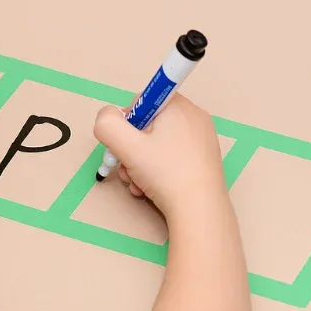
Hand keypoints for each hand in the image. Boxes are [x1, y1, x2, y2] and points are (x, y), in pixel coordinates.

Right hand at [92, 94, 227, 219]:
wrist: (199, 209)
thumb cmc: (166, 173)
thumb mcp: (126, 146)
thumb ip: (107, 124)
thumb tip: (105, 117)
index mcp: (177, 105)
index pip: (142, 101)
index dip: (127, 123)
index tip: (127, 143)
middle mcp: (193, 117)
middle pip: (149, 125)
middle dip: (132, 147)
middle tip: (128, 166)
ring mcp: (202, 138)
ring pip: (159, 143)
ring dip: (141, 162)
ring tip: (139, 182)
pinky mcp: (205, 158)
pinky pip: (173, 156)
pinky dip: (158, 169)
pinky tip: (152, 187)